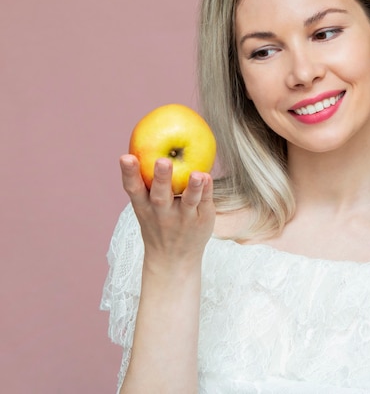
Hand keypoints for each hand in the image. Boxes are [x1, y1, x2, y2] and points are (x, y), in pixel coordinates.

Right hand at [120, 154, 214, 272]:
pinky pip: (205, 203)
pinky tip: (207, 177)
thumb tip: (153, 144)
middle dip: (160, 178)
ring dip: (192, 187)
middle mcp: (163, 214)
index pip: (133, 189)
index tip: (126, 157)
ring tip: (197, 174)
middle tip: (162, 160)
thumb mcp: (147, 208)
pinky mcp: (202, 220)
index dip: (129, 173)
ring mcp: (184, 219)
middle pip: (160, 195)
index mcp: (145, 208)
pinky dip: (207, 191)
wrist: (174, 260)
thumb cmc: (159, 225)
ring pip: (188, 202)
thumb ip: (148, 183)